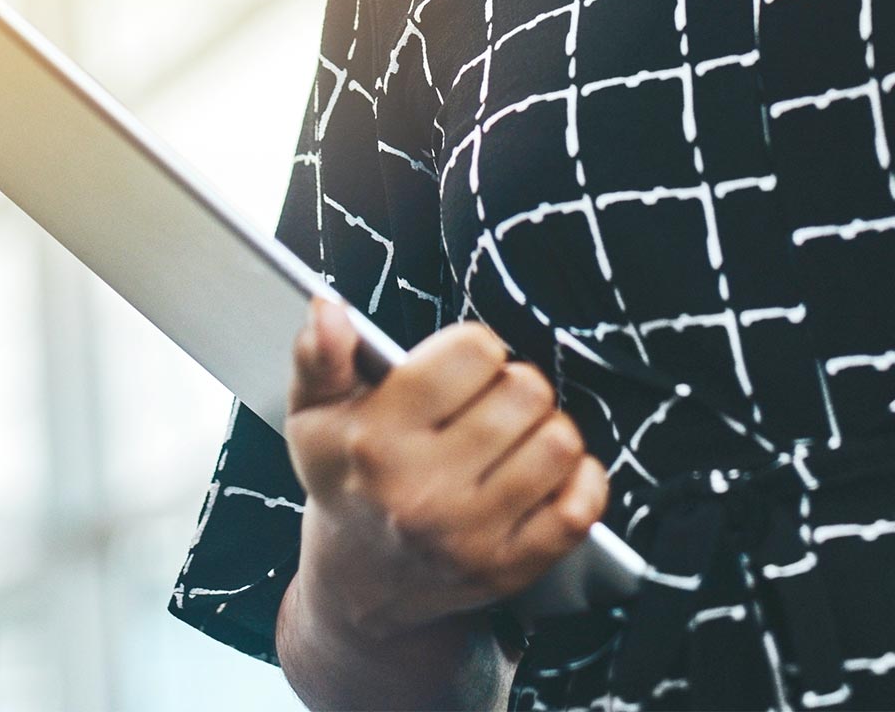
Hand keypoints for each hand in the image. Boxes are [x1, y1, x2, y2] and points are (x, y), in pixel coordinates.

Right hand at [283, 296, 609, 645]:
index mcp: (377, 442)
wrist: (356, 583)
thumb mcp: (314, 415)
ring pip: (559, 442)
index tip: (459, 369)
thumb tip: (328, 310)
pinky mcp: (509, 570)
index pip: (475, 351)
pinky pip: (580, 508)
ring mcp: (469, 539)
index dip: (473, 349)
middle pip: (526, 391)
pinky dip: (579, 481)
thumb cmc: (347, 480)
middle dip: (513, 386)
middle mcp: (422, 495)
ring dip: (545, 430)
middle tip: (488, 404)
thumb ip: (319, 356)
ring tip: (513, 438)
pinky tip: (545, 475)